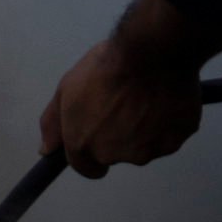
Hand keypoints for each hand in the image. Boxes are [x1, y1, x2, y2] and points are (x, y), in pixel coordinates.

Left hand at [41, 33, 202, 175]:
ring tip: (145, 98)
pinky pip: (170, 137)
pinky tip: (165, 100)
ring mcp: (147, 150)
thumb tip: (46, 149)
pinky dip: (168, 124)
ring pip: (144, 147)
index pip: (85, 167)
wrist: (151, 54)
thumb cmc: (106, 68)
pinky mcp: (176, 141)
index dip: (90, 153)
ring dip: (144, 130)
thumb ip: (53, 124)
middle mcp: (114, 154)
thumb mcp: (66, 90)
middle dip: (117, 136)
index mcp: (83, 144)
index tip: (98, 138)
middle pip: (115, 154)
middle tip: (123, 104)